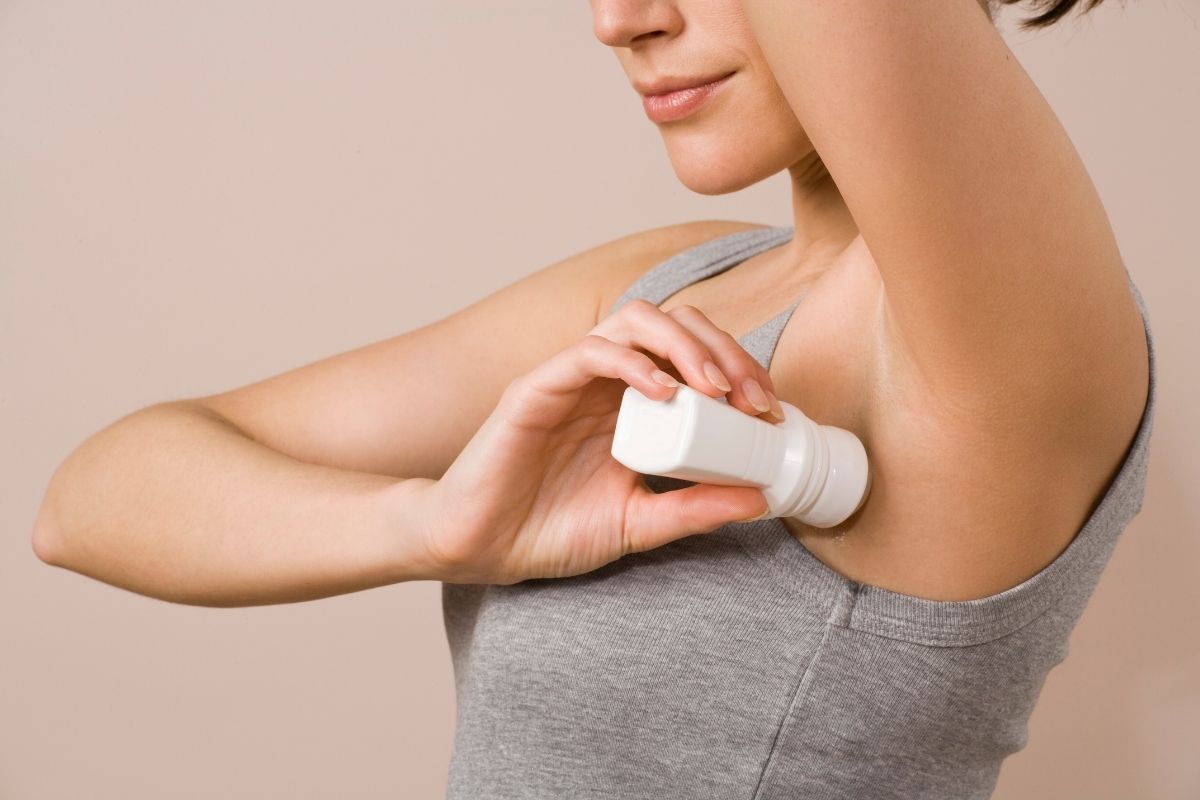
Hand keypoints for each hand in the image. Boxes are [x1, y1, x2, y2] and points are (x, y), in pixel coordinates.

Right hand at [422, 299, 783, 584]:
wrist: (481, 550)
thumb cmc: (549, 531)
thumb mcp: (639, 525)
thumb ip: (693, 509)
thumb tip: (760, 499)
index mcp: (632, 405)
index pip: (694, 356)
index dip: (738, 370)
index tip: (769, 412)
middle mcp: (606, 382)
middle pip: (674, 325)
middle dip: (724, 351)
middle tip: (753, 398)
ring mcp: (571, 379)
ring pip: (634, 321)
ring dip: (685, 345)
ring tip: (715, 386)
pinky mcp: (536, 388)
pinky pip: (588, 352)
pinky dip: (632, 363)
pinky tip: (662, 393)